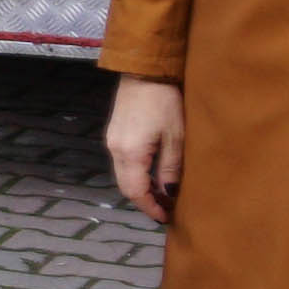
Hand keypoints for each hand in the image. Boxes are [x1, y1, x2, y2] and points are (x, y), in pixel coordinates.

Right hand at [104, 76, 184, 223]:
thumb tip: (169, 191)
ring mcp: (112, 141)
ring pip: (124, 175)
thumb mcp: (176, 136)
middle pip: (127, 187)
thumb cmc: (165, 101)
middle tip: (166, 208)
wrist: (145, 71)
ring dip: (141, 187)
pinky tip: (152, 173)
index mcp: (131, 153)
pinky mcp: (115, 134)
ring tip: (162, 192)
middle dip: (145, 201)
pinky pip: (123, 163)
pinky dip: (137, 174)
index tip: (166, 217)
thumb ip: (171, 167)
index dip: (151, 207)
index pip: (136, 192)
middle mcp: (116, 150)